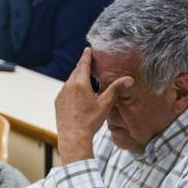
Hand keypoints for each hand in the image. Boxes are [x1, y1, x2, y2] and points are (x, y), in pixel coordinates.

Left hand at [55, 47, 132, 163]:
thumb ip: (116, 89)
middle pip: (76, 71)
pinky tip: (78, 97)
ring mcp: (62, 94)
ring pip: (70, 82)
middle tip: (88, 63)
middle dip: (83, 67)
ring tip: (85, 81)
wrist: (74, 137)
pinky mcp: (58, 102)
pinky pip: (66, 92)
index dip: (87, 56)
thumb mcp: (105, 104)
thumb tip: (129, 79)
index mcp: (80, 83)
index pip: (83, 64)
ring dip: (77, 79)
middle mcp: (68, 86)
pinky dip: (72, 90)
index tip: (88, 49)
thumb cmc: (90, 121)